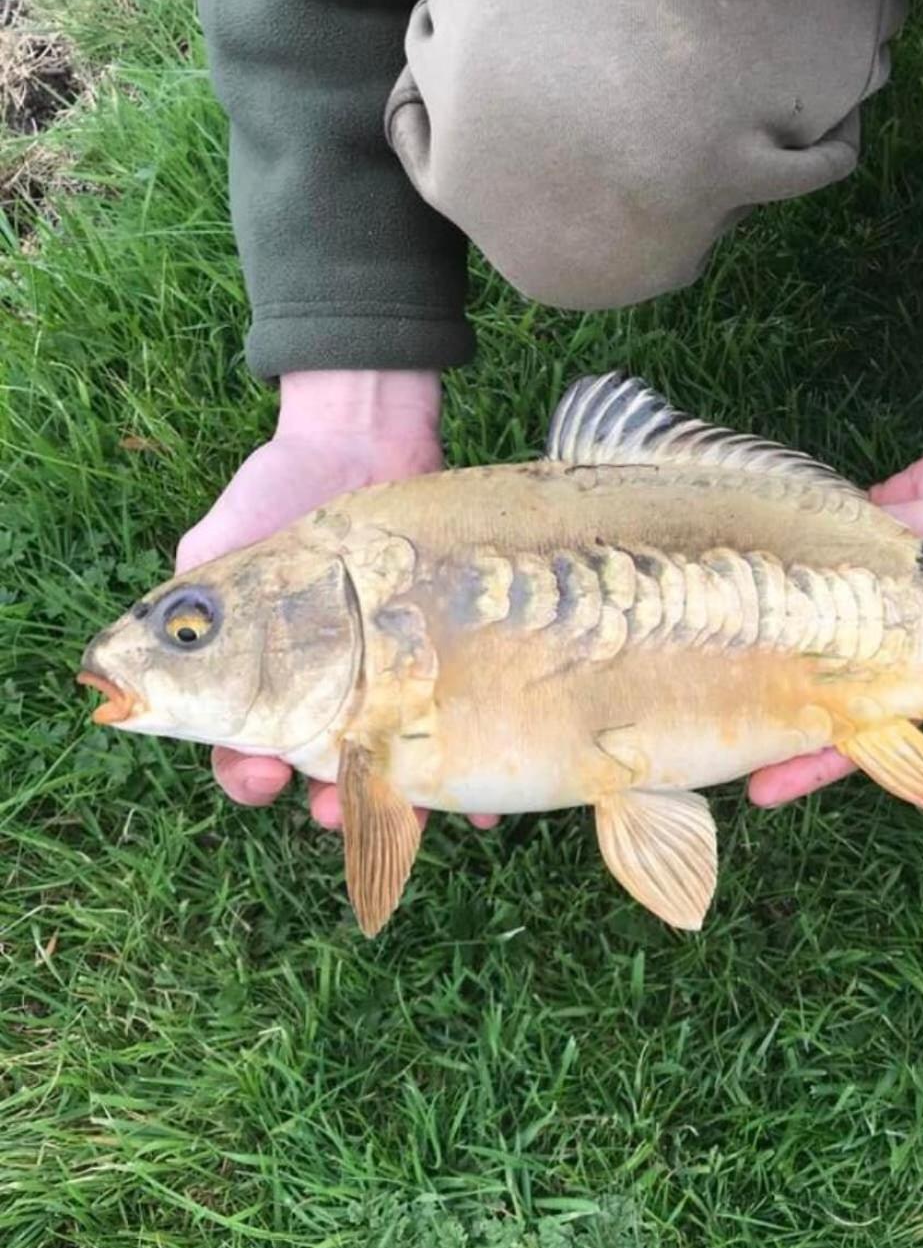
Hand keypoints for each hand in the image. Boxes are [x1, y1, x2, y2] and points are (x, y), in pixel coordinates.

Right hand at [176, 369, 500, 832]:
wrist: (366, 439)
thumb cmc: (279, 492)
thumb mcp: (218, 548)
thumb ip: (182, 609)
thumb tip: (114, 671)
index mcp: (263, 680)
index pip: (245, 752)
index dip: (249, 776)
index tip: (263, 775)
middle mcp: (329, 694)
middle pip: (326, 774)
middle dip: (332, 802)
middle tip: (336, 806)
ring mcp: (391, 683)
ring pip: (397, 766)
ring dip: (402, 802)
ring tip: (413, 808)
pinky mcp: (446, 666)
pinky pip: (461, 728)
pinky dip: (474, 773)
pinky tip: (483, 799)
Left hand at [748, 330, 922, 808]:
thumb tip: (855, 542)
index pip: (876, 720)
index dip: (822, 754)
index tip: (765, 786)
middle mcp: (922, 622)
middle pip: (837, 673)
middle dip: (781, 699)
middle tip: (711, 723)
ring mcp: (906, 570)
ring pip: (831, 607)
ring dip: (785, 621)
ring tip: (716, 643)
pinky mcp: (901, 513)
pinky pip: (846, 533)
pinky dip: (809, 540)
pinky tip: (759, 554)